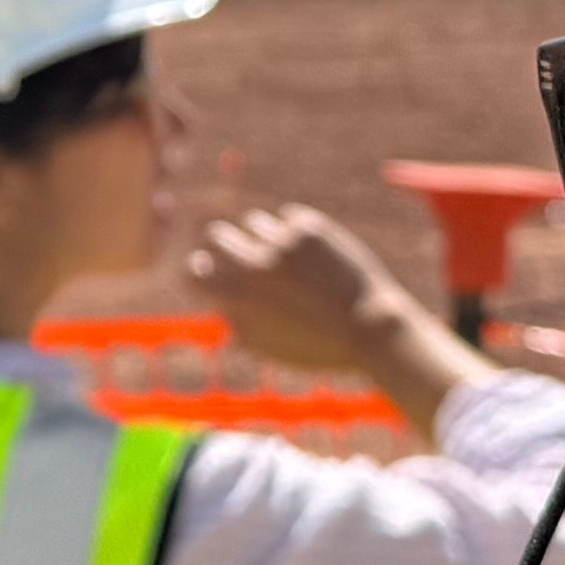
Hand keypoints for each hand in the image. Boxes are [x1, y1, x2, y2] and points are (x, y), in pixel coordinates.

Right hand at [192, 203, 495, 446]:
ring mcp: (281, 242)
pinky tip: (319, 259)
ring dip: (265, 238)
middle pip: (217, 234)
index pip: (193, 270)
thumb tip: (217, 297)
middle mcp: (254, 265)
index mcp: (238, 298)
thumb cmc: (319, 346)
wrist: (371, 329)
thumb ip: (236, 320)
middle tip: (244, 252)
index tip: (210, 270)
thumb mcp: (268, 345)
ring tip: (294, 265)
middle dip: (226, 243)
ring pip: (255, 222)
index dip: (200, 269)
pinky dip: (298, 235)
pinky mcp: (309, 228)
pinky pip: (289, 219)